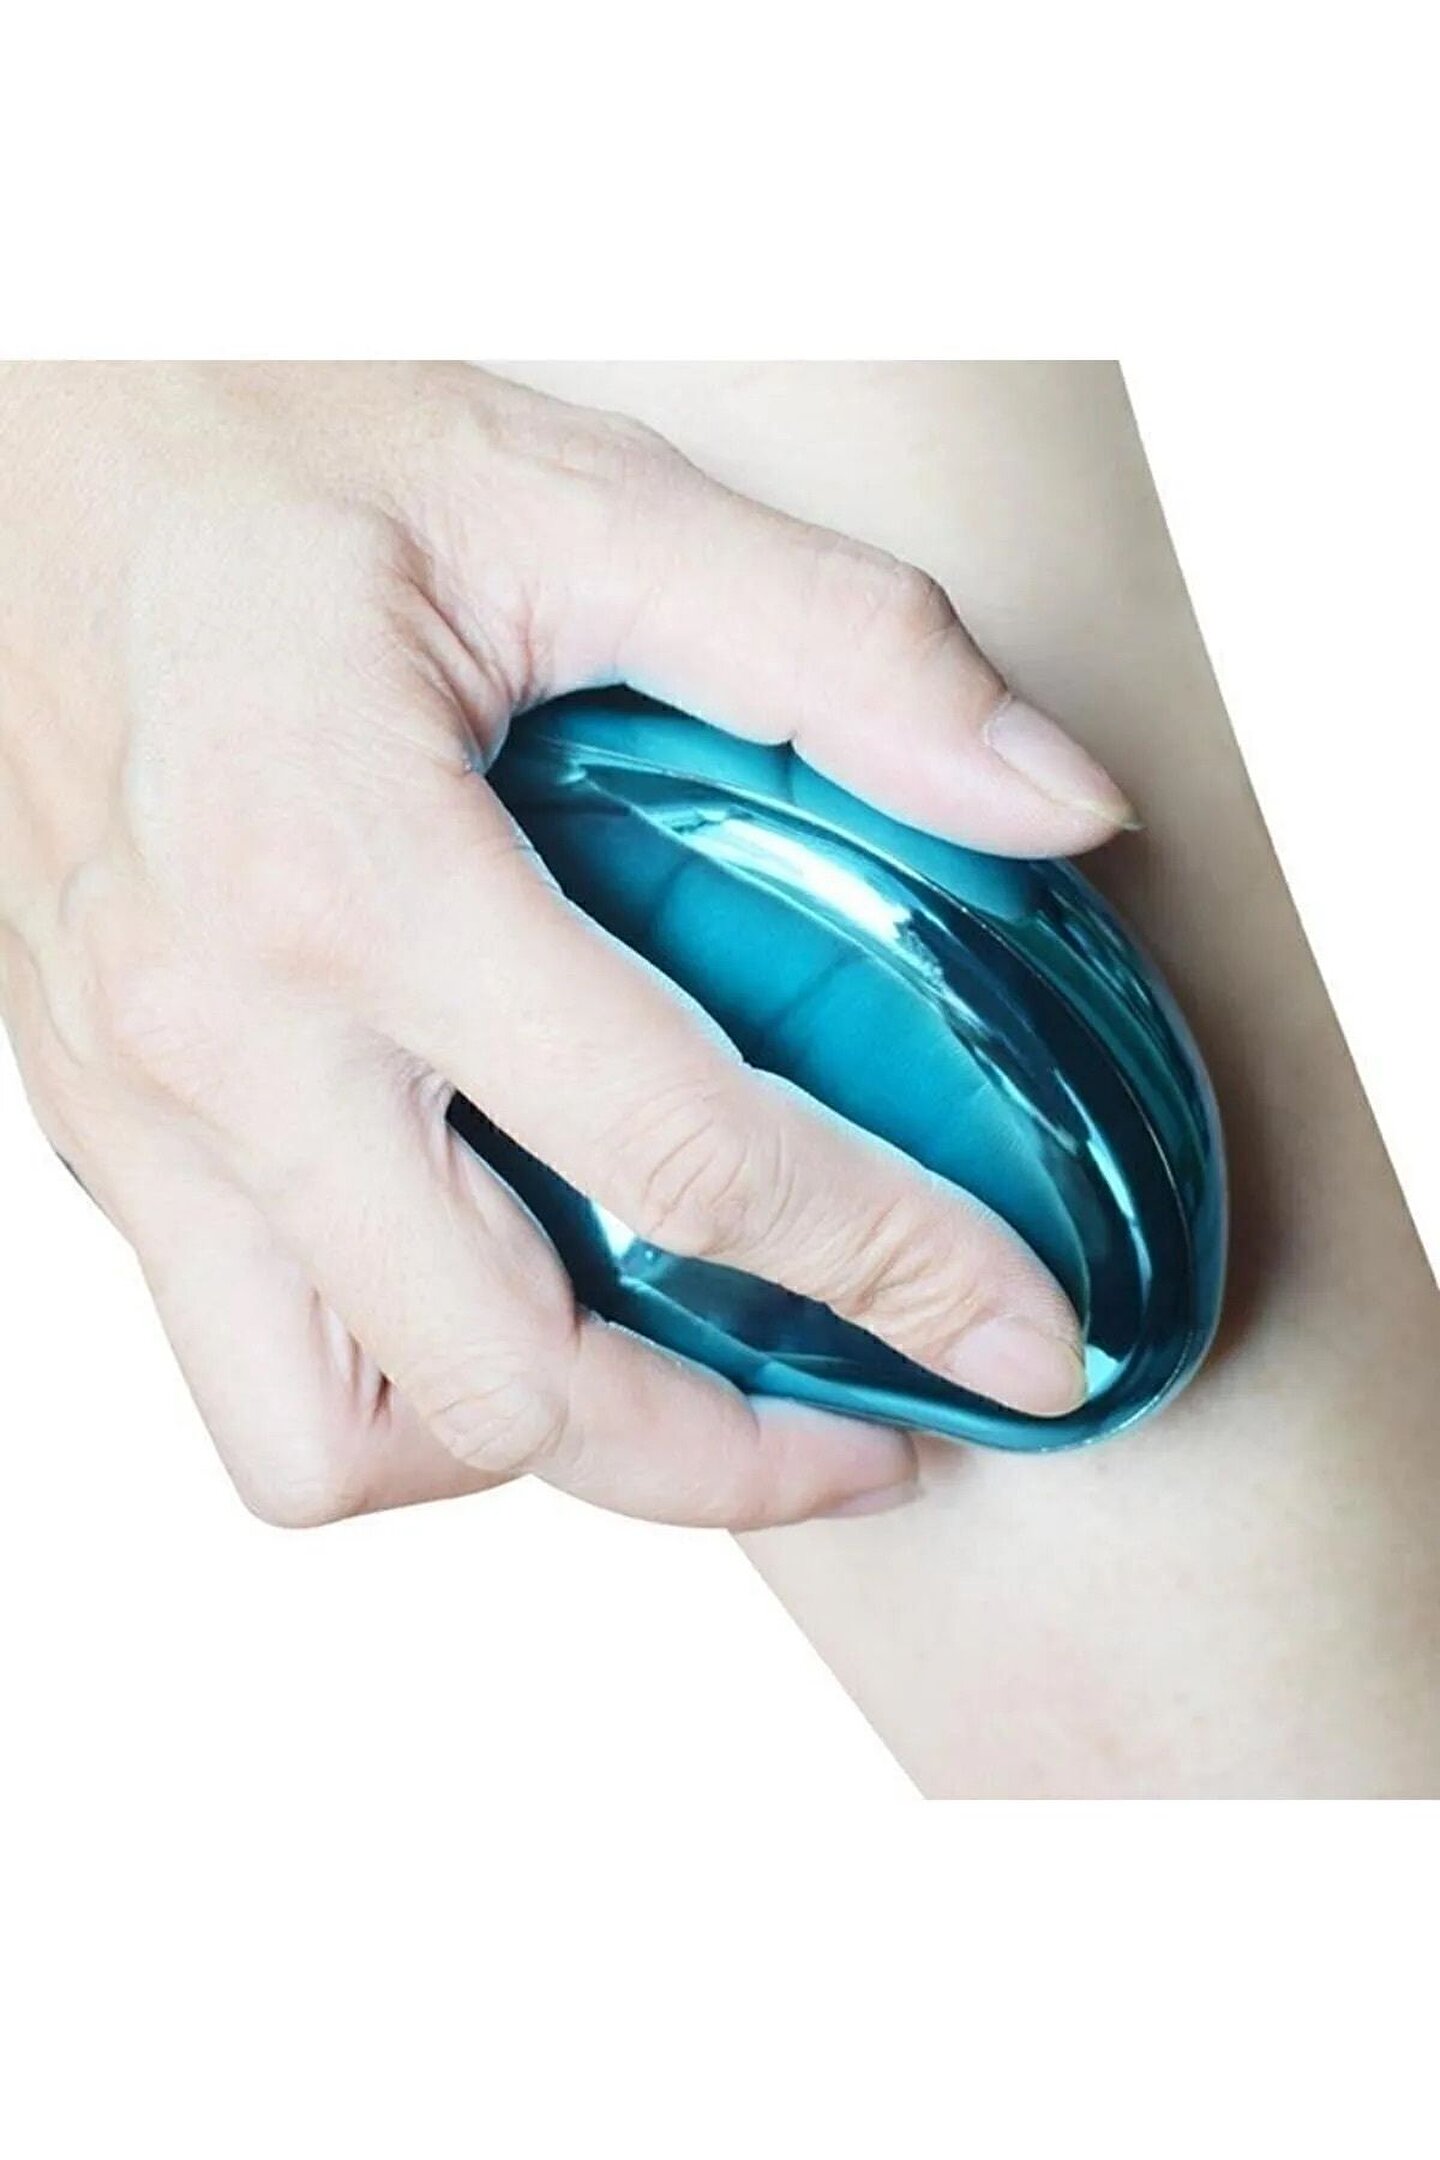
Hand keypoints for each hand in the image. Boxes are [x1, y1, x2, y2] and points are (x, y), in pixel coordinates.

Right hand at [0, 364, 1133, 1528]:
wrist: (10, 445)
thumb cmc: (259, 443)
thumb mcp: (566, 488)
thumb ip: (836, 645)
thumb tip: (1059, 803)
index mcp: (346, 868)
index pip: (674, 1152)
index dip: (893, 1270)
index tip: (1017, 1341)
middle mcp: (219, 1037)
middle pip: (502, 1385)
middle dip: (723, 1457)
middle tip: (872, 1426)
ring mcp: (134, 1109)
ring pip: (327, 1442)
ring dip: (529, 1447)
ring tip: (672, 1380)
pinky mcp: (97, 1128)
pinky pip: (247, 1355)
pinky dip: (401, 1378)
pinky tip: (501, 1268)